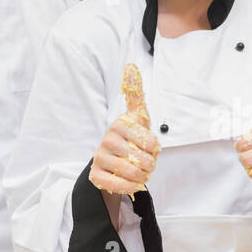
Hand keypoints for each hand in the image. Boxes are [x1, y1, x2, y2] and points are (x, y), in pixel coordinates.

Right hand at [88, 63, 160, 195]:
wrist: (113, 163)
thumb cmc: (130, 138)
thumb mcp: (137, 116)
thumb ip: (136, 93)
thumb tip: (130, 65)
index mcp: (119, 124)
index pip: (151, 142)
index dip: (155, 149)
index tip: (148, 147)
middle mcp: (107, 139)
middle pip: (143, 159)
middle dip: (149, 164)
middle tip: (143, 161)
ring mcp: (99, 157)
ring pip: (132, 173)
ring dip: (142, 176)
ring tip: (139, 171)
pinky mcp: (95, 175)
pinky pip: (119, 185)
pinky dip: (131, 186)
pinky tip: (132, 182)